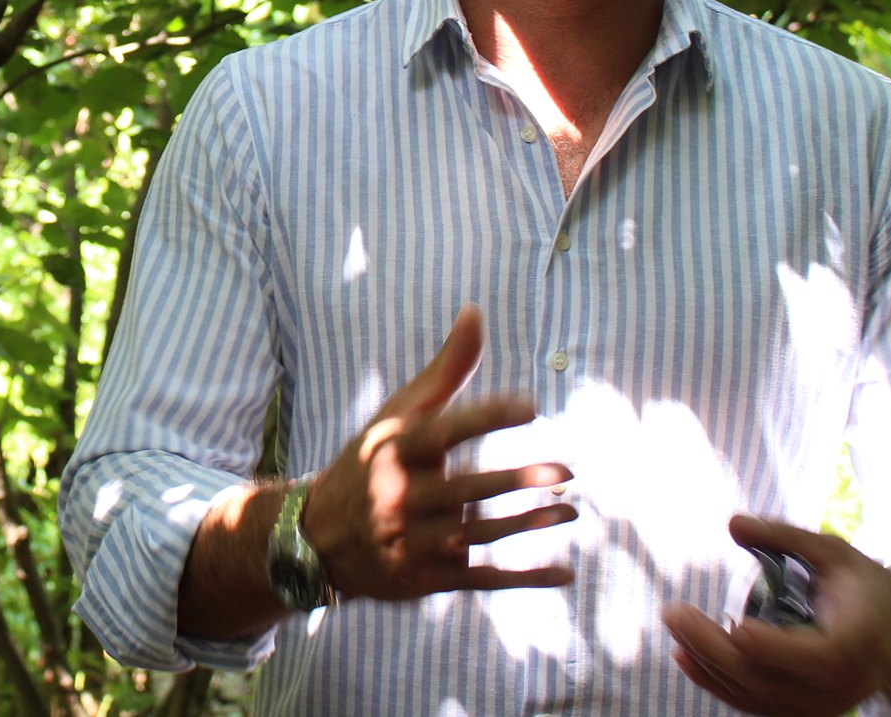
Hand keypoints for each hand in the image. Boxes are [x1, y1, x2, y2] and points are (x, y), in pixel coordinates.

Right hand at [302, 303, 574, 599]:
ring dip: (527, 525)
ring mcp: (412, 542)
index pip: (443, 431)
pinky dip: (524, 579)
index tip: (531, 405)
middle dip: (514, 482)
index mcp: (394, 450)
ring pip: (479, 535)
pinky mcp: (426, 578)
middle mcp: (399, 497)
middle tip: (563, 471)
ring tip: (570, 510)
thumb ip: (446, 369)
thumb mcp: (398, 414)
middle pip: (464, 489)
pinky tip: (564, 572)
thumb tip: (476, 310)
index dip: (485, 418)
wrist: (320, 537)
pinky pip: (481, 580)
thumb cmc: (372, 460)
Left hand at [662, 516, 890, 715]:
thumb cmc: (864, 588)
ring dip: (707, 663)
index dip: (775, 647)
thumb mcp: (834, 553)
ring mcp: (820, 706)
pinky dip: (717, 681)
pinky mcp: (801, 711)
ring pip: (755, 695)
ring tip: (673, 624)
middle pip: (769, 678)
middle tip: (673, 612)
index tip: (736, 623)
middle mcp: (841, 686)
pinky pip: (754, 703)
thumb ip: (785, 537)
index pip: (818, 657)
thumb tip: (733, 523)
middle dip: (715, 647)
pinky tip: (686, 655)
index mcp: (859, 645)